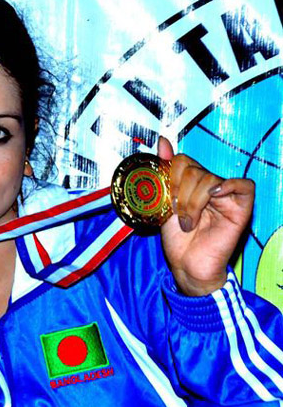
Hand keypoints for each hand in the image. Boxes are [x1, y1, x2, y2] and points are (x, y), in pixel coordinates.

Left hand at [158, 137, 254, 296]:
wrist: (186, 264)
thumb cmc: (177, 238)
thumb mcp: (164, 202)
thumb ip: (165, 171)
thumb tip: (163, 142)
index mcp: (191, 183)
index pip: (183, 160)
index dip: (170, 175)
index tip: (165, 196)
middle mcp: (210, 186)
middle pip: (195, 169)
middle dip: (180, 191)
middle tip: (177, 212)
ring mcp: (226, 196)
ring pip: (210, 179)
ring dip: (193, 202)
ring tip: (188, 221)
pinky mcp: (241, 208)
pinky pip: (244, 185)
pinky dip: (227, 187)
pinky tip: (214, 200)